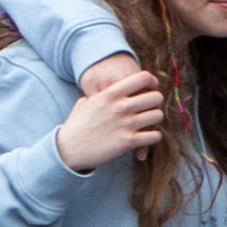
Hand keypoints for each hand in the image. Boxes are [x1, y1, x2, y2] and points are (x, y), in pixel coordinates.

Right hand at [53, 56, 167, 173]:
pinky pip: (155, 135)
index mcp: (110, 93)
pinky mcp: (128, 142)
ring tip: (148, 124)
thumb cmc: (76, 125)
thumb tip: (104, 91)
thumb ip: (99, 94)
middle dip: (155, 103)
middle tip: (149, 109)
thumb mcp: (85, 102)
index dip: (151, 82)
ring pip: (158, 116)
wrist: (69, 149)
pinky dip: (153, 136)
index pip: (142, 78)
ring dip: (155, 120)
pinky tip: (146, 137)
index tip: (150, 89)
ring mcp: (126, 124)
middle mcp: (120, 106)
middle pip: (156, 97)